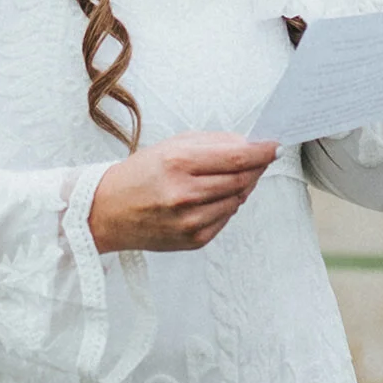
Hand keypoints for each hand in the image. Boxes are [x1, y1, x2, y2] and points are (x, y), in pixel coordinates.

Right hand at [88, 132, 276, 252]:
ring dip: (241, 186)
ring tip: (227, 177)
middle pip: (242, 179)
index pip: (236, 157)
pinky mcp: (194, 239)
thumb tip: (249, 144)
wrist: (107, 212)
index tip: (275, 146)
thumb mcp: (171, 146)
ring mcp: (190, 221)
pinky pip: (226, 218)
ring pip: (238, 199)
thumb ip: (212, 143)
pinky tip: (212, 197)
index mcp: (178, 163)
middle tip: (260, 159)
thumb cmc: (140, 174)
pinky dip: (228, 204)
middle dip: (256, 167)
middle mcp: (185, 194)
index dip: (262, 151)